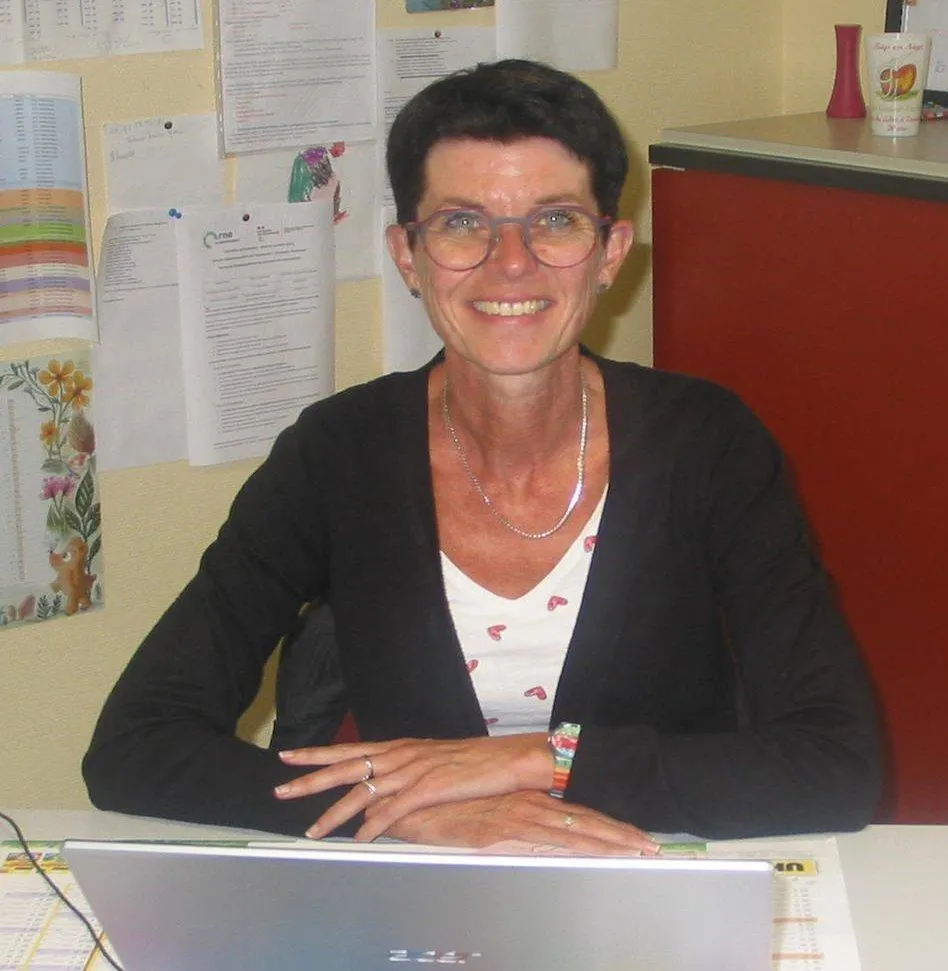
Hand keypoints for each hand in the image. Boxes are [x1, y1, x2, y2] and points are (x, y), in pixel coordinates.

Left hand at [275, 735, 552, 838]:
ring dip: (334, 815)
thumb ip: (407, 770)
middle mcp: (400, 755)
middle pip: (345, 766)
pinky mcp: (427, 790)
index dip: (317, 753)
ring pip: (362, 793)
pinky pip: (391, 812)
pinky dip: (372, 828)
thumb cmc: (473, 761)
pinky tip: (359, 840)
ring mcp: (412, 772)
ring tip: (311, 832)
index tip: (289, 755)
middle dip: (310, 779)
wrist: (506, 760)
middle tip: (280, 790)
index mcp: (400, 746)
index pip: (349, 747)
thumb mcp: (433, 760)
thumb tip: (387, 782)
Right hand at [370, 790, 661, 855]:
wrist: (415, 806)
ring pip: (574, 830)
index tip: (639, 838)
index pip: (580, 815)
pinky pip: (546, 841)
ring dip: (609, 841)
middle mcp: (530, 806)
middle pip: (586, 822)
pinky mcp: (502, 831)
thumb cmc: (452, 813)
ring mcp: (519, 817)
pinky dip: (574, 847)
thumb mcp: (494, 821)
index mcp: (531, 802)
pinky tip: (593, 853)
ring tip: (638, 851)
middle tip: (653, 846)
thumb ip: (523, 829)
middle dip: (622, 836)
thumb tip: (550, 841)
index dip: (611, 828)